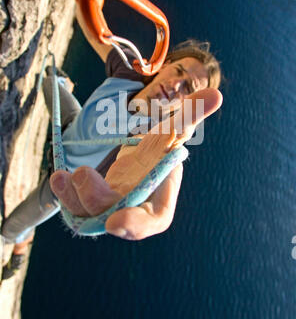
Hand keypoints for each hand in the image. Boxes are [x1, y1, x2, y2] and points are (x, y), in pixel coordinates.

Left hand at [50, 88, 221, 238]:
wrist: (142, 154)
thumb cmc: (162, 147)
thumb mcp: (176, 131)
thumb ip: (191, 115)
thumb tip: (215, 93)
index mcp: (158, 201)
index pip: (152, 220)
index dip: (136, 224)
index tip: (116, 221)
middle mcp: (133, 209)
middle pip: (114, 216)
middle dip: (97, 200)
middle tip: (84, 174)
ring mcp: (110, 208)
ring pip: (89, 213)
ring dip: (74, 197)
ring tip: (61, 175)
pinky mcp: (92, 201)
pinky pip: (75, 204)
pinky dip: (65, 193)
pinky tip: (58, 175)